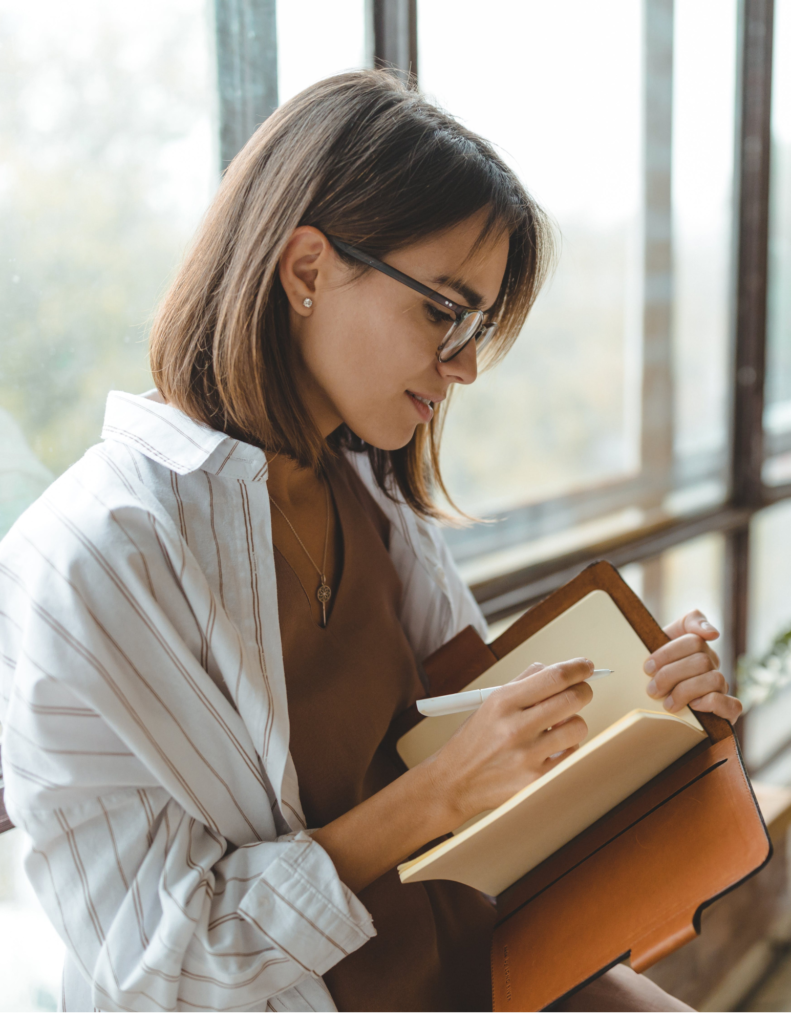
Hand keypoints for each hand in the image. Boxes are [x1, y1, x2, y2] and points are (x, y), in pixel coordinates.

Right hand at [427, 658, 593, 829]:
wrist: (455, 782)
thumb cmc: (475, 741)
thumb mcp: (490, 703)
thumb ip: (523, 683)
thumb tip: (558, 669)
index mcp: (503, 702)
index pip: (554, 677)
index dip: (578, 668)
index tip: (586, 666)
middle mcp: (516, 727)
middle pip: (573, 699)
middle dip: (583, 691)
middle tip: (580, 692)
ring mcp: (528, 756)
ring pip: (578, 727)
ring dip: (573, 723)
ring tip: (557, 727)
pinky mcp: (537, 780)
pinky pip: (573, 754)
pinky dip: (567, 748)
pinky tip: (551, 748)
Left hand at [644, 610, 741, 724]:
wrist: (654, 708)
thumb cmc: (657, 674)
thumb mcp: (659, 644)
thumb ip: (686, 624)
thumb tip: (713, 632)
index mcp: (697, 648)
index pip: (693, 640)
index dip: (668, 653)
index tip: (647, 667)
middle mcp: (712, 665)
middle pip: (701, 661)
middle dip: (671, 675)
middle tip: (653, 689)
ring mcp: (722, 687)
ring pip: (715, 680)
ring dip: (686, 691)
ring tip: (668, 703)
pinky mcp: (729, 710)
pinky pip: (732, 705)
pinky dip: (711, 703)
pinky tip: (693, 706)